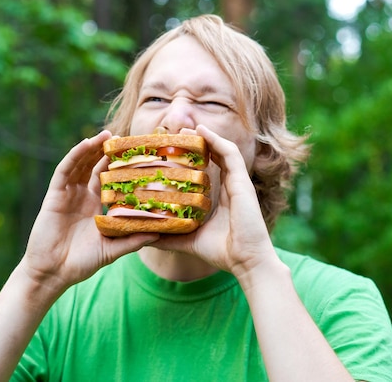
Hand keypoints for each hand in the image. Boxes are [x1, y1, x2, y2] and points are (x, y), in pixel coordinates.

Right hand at [22, 130, 157, 290]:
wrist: (53, 273)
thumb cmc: (82, 263)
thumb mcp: (112, 250)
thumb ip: (133, 240)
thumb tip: (160, 233)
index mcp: (96, 206)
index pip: (110, 180)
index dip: (121, 167)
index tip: (138, 155)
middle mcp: (83, 196)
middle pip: (96, 167)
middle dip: (108, 151)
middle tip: (125, 137)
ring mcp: (68, 194)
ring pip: (81, 164)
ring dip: (92, 147)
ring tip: (107, 134)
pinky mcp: (55, 195)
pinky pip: (65, 170)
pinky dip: (74, 155)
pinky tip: (85, 143)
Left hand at [150, 125, 275, 276]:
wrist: (245, 262)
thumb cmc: (221, 252)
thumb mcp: (189, 241)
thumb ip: (169, 236)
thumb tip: (145, 236)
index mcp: (221, 198)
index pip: (207, 171)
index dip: (193, 159)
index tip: (174, 152)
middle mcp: (230, 187)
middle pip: (214, 156)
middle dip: (197, 144)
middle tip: (175, 135)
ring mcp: (238, 183)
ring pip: (222, 150)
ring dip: (205, 137)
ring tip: (187, 129)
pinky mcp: (243, 182)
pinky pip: (230, 153)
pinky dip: (217, 140)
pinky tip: (202, 131)